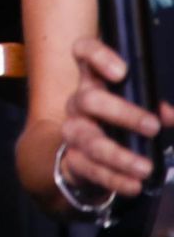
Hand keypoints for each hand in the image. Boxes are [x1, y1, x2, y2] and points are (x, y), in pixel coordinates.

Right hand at [58, 37, 173, 197]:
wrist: (85, 155)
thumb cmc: (117, 122)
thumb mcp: (136, 107)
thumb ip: (155, 109)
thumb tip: (171, 115)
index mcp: (93, 80)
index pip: (83, 52)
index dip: (97, 56)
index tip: (122, 73)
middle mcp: (78, 102)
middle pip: (89, 99)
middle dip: (122, 113)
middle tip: (152, 126)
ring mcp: (73, 130)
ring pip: (89, 139)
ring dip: (119, 155)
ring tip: (145, 168)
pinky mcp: (73, 158)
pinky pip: (89, 168)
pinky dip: (114, 179)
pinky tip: (133, 184)